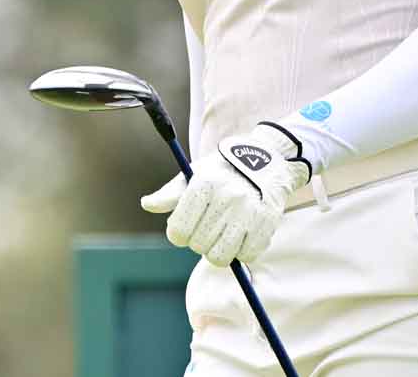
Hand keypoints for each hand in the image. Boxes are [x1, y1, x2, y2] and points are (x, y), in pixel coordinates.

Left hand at [140, 122, 310, 266]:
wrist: (269, 160)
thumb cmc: (224, 171)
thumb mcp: (196, 174)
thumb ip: (170, 194)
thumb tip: (147, 204)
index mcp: (204, 184)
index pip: (178, 231)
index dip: (179, 234)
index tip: (186, 227)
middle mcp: (227, 197)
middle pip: (198, 246)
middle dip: (200, 241)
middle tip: (209, 227)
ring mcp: (249, 211)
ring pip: (221, 257)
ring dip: (219, 251)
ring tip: (224, 235)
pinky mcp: (267, 223)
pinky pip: (247, 256)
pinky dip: (243, 251)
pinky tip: (243, 235)